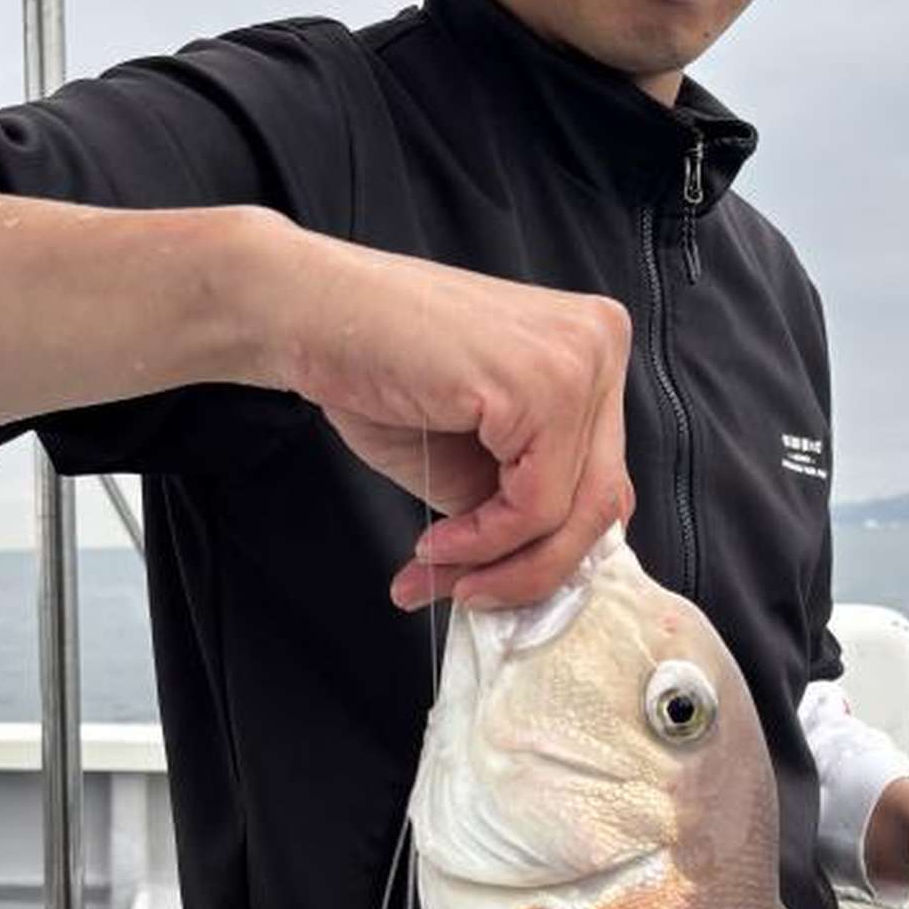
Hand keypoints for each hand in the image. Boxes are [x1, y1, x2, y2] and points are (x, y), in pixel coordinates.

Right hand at [251, 222, 635, 610]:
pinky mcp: (543, 386)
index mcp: (592, 348)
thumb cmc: (376, 369)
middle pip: (602, 499)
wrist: (303, 313)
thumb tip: (538, 580)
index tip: (497, 581)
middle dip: (534, 568)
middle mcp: (601, 344)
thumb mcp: (470, 453)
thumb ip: (517, 501)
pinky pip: (534, 506)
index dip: (554, 546)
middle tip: (470, 594)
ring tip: (441, 571)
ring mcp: (580, 360)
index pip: (605, 475)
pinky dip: (483, 542)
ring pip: (576, 512)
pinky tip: (435, 544)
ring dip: (504, 564)